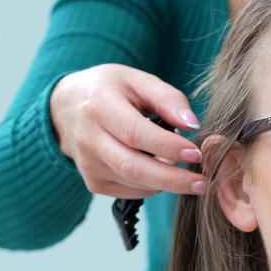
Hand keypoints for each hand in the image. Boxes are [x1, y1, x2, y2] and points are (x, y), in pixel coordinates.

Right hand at [49, 63, 205, 197]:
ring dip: (167, 181)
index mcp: (100, 107)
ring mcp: (89, 165)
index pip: (135, 133)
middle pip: (133, 167)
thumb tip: (193, 124)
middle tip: (203, 182)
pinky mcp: (94, 183)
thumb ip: (167, 98)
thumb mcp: (137, 80)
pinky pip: (132, 190)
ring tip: (188, 172)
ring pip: (135, 183)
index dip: (168, 146)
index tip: (196, 153)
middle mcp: (89, 139)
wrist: (66, 107)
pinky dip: (154, 185)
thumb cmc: (109, 90)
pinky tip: (163, 170)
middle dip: (173, 179)